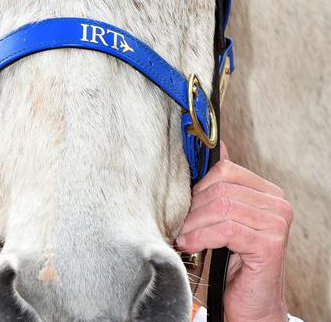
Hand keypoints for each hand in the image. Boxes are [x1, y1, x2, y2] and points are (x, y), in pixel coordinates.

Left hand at [176, 142, 292, 321]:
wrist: (250, 304)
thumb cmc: (231, 263)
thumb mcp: (220, 220)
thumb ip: (215, 191)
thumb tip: (205, 151)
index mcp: (266, 193)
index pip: (224, 170)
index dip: (197, 188)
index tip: (183, 206)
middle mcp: (277, 205)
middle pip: (220, 190)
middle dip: (192, 209)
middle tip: (178, 226)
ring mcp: (277, 223)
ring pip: (221, 207)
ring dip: (193, 225)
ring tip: (183, 238)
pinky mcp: (270, 244)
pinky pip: (226, 229)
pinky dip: (202, 237)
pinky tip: (190, 246)